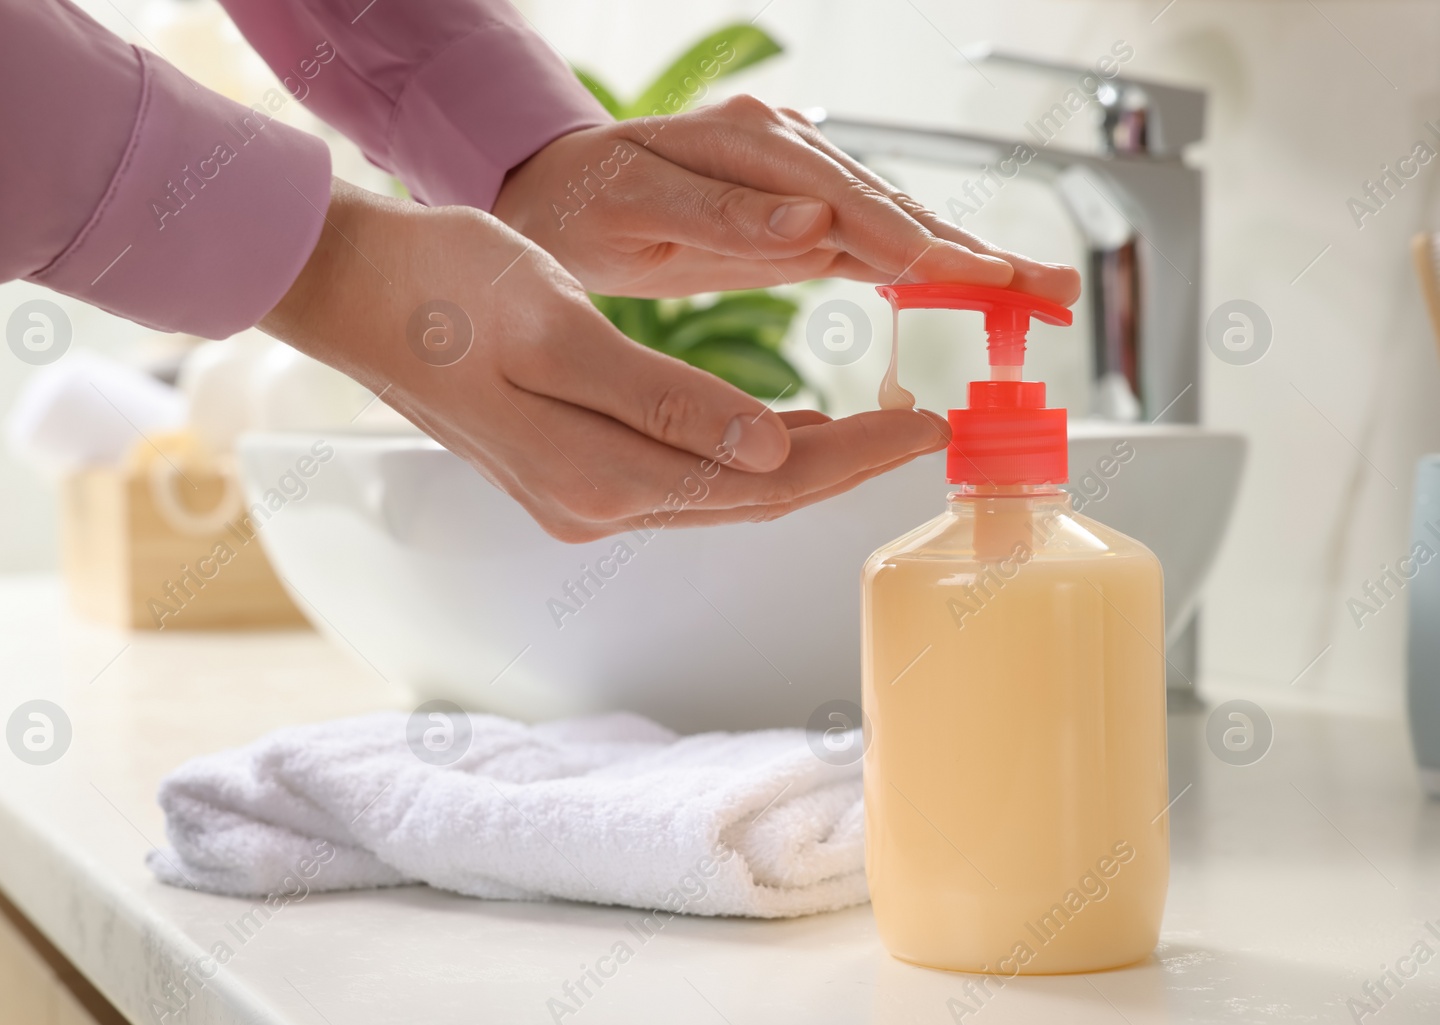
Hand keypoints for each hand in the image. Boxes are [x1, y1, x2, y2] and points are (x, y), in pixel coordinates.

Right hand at [260, 180, 949, 542]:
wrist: (357, 297)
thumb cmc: (445, 293)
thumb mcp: (556, 330)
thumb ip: (662, 402)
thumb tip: (768, 450)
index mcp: (596, 478)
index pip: (760, 483)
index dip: (854, 459)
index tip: (927, 431)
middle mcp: (594, 506)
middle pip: (751, 499)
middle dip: (845, 468)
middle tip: (926, 430)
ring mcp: (580, 499)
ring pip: (723, 492)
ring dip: (803, 465)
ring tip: (877, 428)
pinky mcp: (571, 475)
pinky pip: (686, 476)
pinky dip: (746, 455)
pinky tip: (783, 432)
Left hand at [493, 95, 1079, 302]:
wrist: (559, 195)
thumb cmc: (584, 200)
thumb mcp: (634, 206)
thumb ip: (723, 216)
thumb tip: (813, 222)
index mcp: (754, 146)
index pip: (852, 201)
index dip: (915, 243)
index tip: (972, 278)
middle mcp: (789, 154)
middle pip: (898, 207)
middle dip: (976, 252)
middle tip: (1050, 291)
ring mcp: (801, 183)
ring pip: (899, 225)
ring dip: (972, 260)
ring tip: (1043, 293)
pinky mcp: (801, 215)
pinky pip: (876, 242)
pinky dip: (929, 267)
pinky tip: (974, 288)